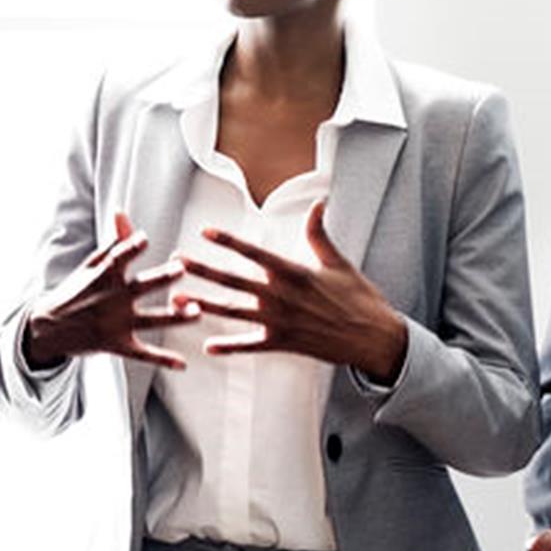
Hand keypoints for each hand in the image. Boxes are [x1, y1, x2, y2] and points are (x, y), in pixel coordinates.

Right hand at [24, 211, 199, 370]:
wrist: (48, 328)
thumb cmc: (75, 292)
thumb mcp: (89, 265)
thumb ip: (113, 242)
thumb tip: (122, 213)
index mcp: (104, 276)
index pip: (119, 258)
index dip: (130, 247)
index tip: (144, 238)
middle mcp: (112, 299)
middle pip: (141, 287)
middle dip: (162, 278)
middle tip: (181, 269)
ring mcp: (115, 324)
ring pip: (150, 320)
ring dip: (174, 317)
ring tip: (196, 313)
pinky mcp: (117, 345)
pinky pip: (142, 354)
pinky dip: (163, 360)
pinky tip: (183, 363)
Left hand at [175, 200, 407, 380]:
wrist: (374, 337)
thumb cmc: (359, 298)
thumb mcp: (338, 262)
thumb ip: (319, 234)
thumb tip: (318, 203)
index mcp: (294, 272)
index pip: (253, 253)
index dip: (228, 241)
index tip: (205, 232)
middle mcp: (281, 296)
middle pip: (233, 281)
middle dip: (203, 270)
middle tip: (176, 262)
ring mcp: (279, 321)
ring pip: (234, 312)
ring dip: (204, 305)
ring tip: (178, 300)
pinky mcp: (282, 343)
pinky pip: (250, 346)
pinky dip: (229, 347)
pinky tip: (208, 347)